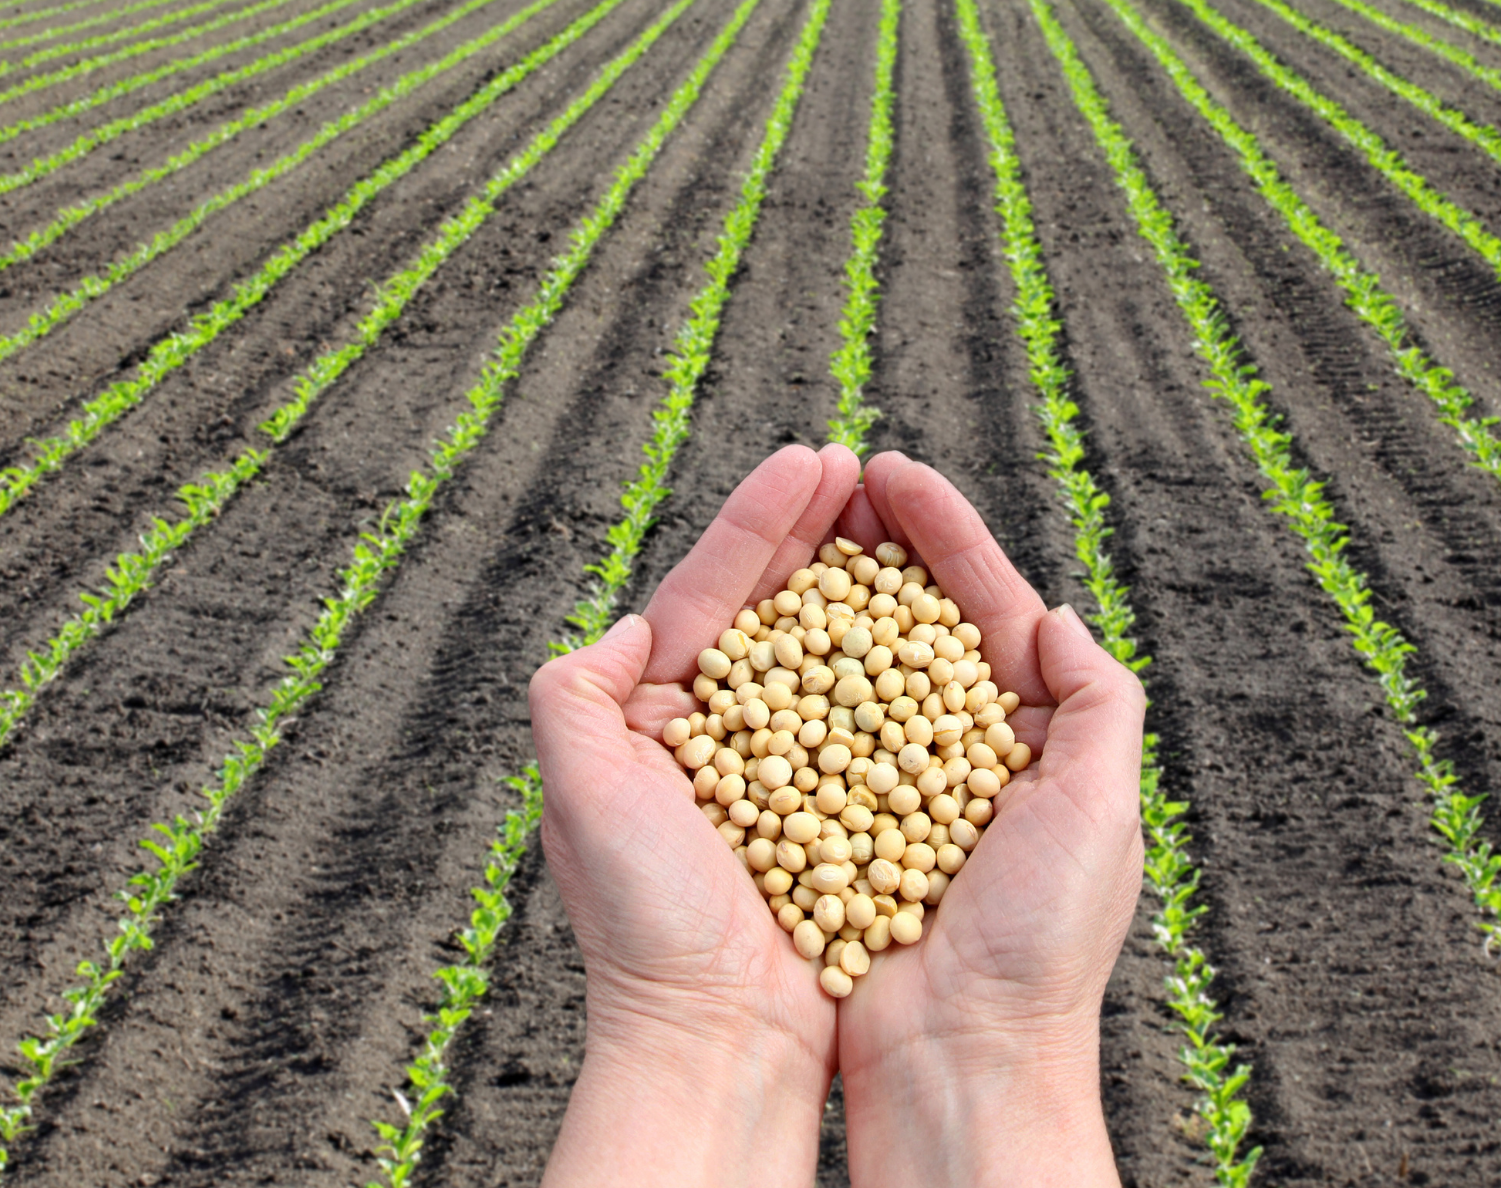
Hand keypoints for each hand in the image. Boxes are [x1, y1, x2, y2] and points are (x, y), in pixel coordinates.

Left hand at [533, 443, 862, 1186]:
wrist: (718, 1040)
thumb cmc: (643, 925)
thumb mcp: (579, 794)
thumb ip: (574, 693)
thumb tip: (626, 627)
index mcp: (655, 723)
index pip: (709, 596)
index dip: (759, 523)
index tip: (812, 461)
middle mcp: (721, 739)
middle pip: (772, 610)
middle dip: (814, 533)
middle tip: (860, 467)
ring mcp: (785, 773)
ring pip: (827, 654)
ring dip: (860, 583)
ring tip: (896, 518)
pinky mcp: (841, 813)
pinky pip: (873, 723)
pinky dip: (897, 667)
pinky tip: (927, 623)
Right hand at [831, 453, 1145, 1187]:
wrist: (959, 1061)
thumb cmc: (1040, 947)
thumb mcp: (1102, 812)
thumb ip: (1096, 702)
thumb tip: (1050, 611)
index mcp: (1028, 739)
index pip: (983, 605)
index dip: (942, 531)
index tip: (890, 470)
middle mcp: (952, 751)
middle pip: (909, 616)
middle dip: (874, 541)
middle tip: (831, 474)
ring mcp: (883, 782)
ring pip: (846, 661)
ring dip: (820, 588)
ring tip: (789, 525)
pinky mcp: (822, 819)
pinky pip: (795, 730)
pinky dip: (776, 674)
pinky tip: (750, 627)